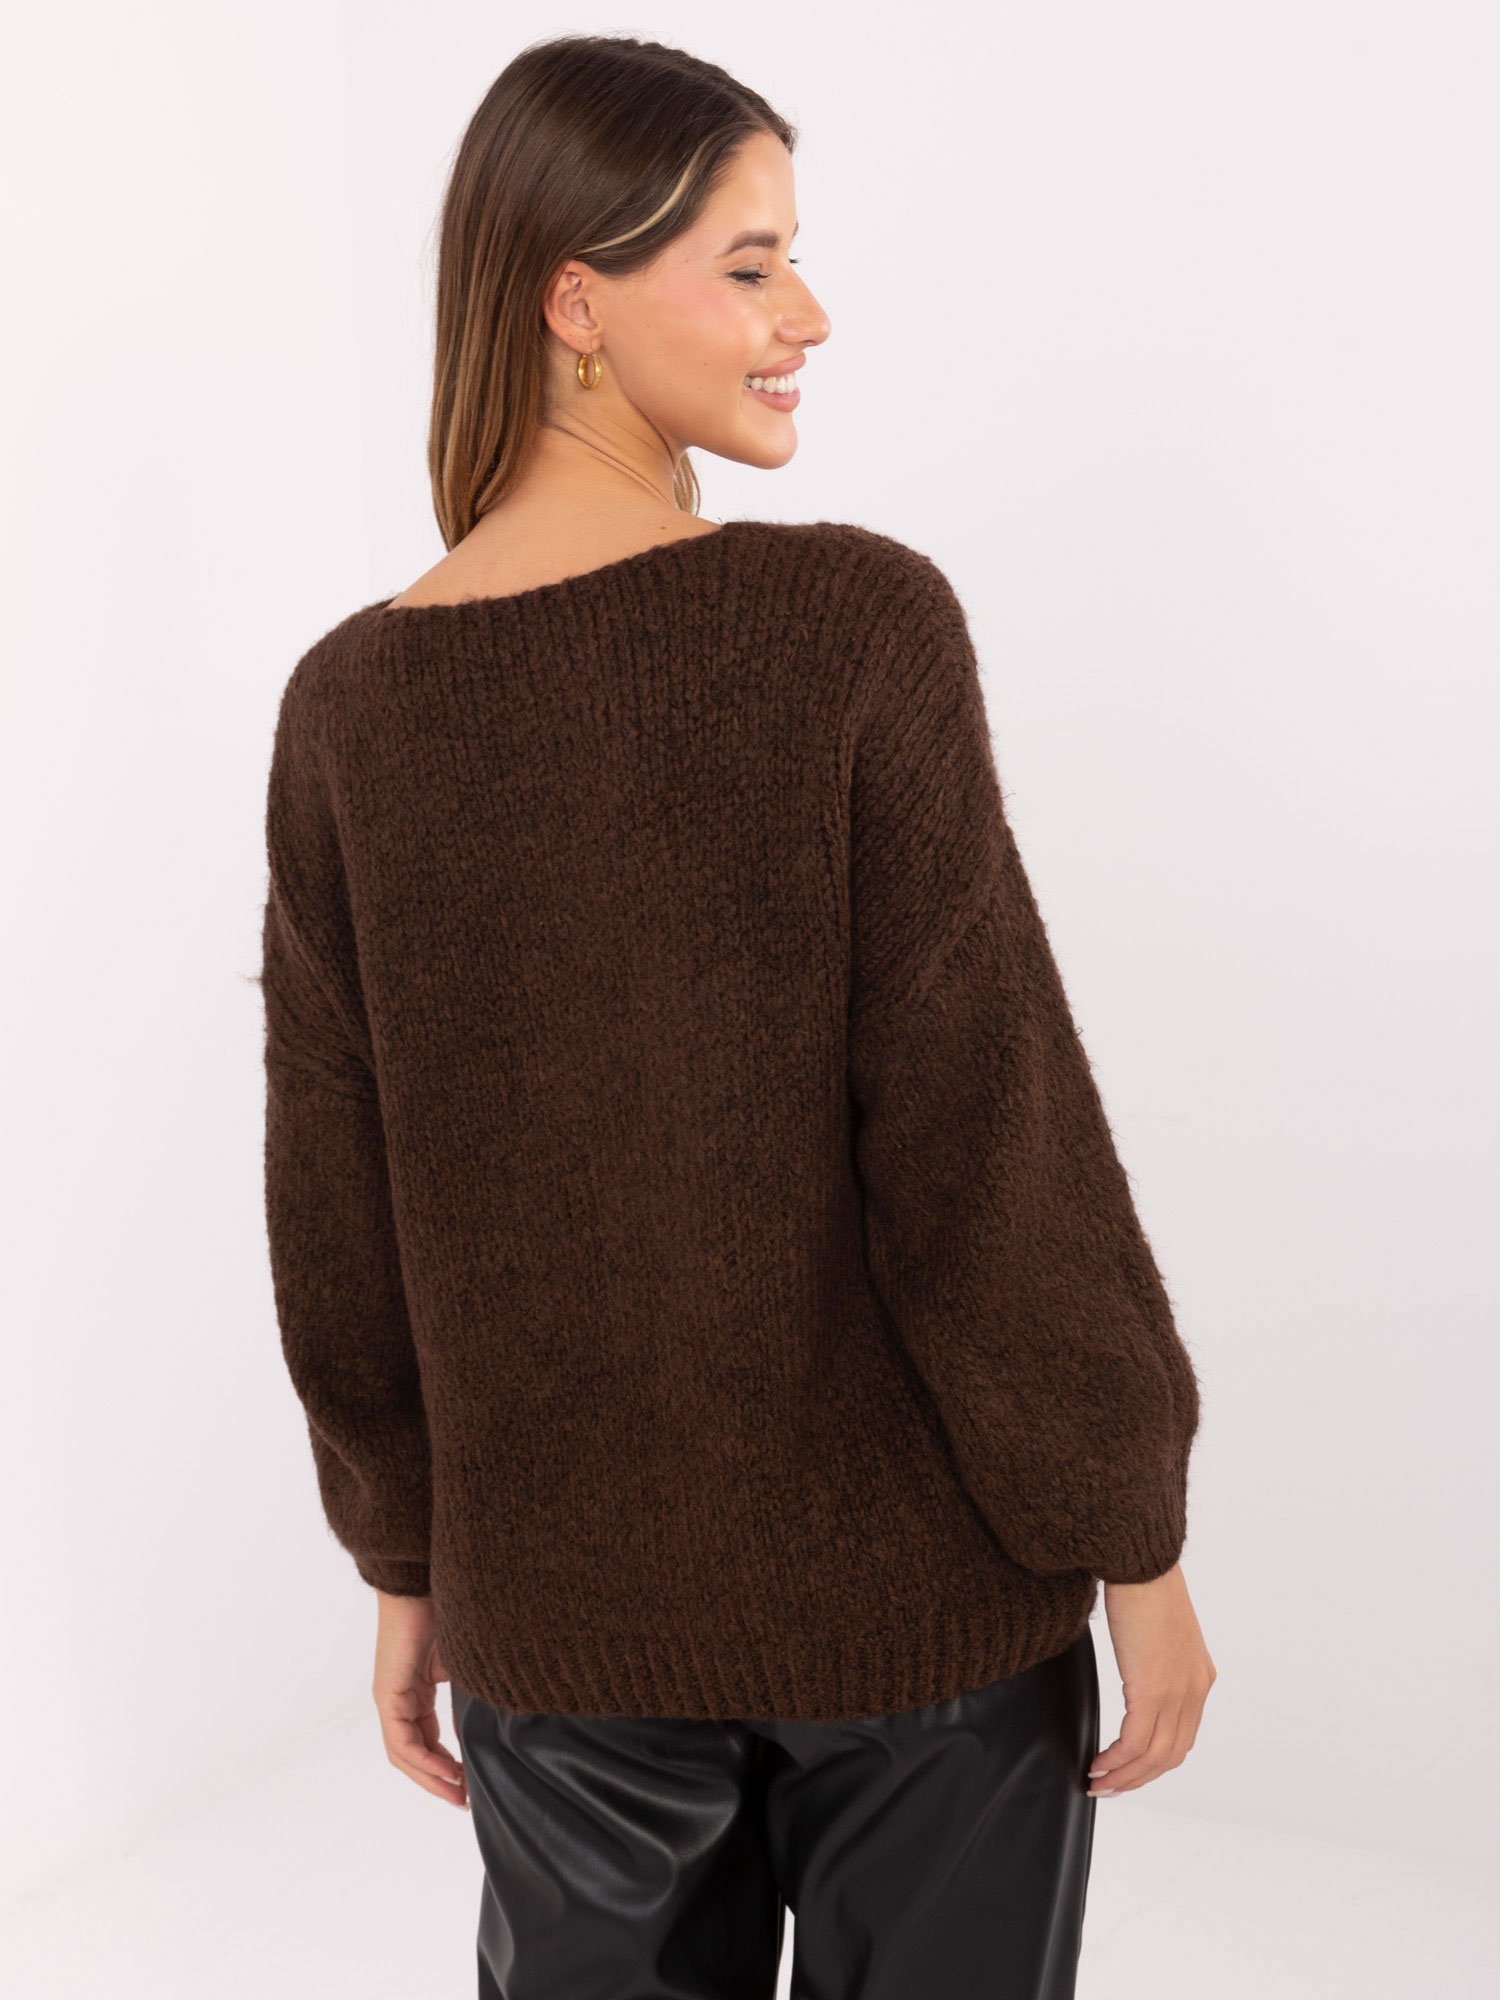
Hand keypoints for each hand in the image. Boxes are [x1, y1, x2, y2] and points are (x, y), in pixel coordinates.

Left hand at [371, 1589, 469, 1808]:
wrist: (425, 1578)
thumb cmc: (450, 1608)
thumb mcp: (466, 1660)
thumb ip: (473, 1690)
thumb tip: (495, 1716)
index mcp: (416, 1691)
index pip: (426, 1741)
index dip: (446, 1767)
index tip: (470, 1785)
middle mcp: (399, 1698)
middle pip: (413, 1755)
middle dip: (438, 1781)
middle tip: (465, 1801)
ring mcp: (391, 1696)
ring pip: (404, 1753)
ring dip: (430, 1777)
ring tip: (457, 1794)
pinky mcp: (388, 1692)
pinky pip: (401, 1739)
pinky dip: (423, 1759)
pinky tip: (447, 1770)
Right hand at [1088, 1562, 1214, 1797]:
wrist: (1141, 1562)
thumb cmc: (1143, 1583)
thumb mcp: (1159, 1630)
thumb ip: (1155, 1658)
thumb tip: (1138, 1670)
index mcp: (1200, 1677)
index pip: (1182, 1737)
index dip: (1154, 1762)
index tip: (1128, 1770)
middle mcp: (1195, 1690)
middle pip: (1170, 1755)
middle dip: (1138, 1778)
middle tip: (1109, 1787)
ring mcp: (1177, 1693)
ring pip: (1153, 1756)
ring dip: (1124, 1776)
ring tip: (1097, 1781)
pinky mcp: (1152, 1689)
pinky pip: (1135, 1742)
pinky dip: (1116, 1760)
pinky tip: (1098, 1762)